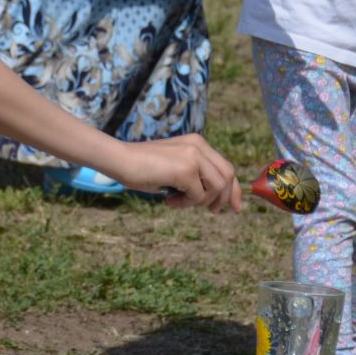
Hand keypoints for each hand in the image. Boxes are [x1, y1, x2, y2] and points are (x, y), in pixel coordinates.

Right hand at [105, 135, 243, 213]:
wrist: (120, 160)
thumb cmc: (141, 167)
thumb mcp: (174, 167)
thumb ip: (194, 176)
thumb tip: (213, 198)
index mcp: (197, 143)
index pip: (226, 167)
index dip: (234, 189)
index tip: (235, 207)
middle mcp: (199, 146)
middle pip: (228, 176)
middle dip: (225, 198)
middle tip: (212, 211)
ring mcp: (193, 156)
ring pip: (216, 188)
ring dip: (200, 201)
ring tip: (178, 201)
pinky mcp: (186, 169)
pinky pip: (198, 195)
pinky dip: (185, 204)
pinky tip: (168, 200)